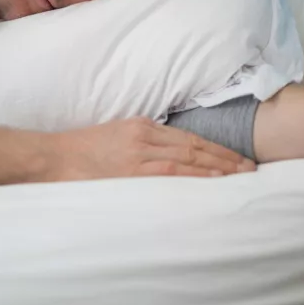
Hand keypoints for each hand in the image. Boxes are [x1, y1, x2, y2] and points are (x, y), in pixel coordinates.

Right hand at [52, 117, 255, 180]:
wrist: (52, 157)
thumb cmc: (79, 152)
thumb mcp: (114, 137)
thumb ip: (139, 143)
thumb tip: (164, 154)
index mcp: (141, 125)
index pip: (188, 137)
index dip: (215, 147)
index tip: (236, 157)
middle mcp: (145, 135)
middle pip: (195, 145)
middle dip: (225, 157)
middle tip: (250, 167)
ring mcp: (139, 152)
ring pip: (189, 157)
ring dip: (218, 167)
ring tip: (241, 175)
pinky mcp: (131, 168)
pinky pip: (171, 170)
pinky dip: (196, 174)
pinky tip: (214, 179)